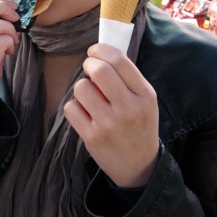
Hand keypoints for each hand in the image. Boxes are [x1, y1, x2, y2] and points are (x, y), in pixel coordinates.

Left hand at [64, 43, 158, 186]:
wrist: (139, 166)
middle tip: (89, 69)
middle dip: (89, 64)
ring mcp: (109, 124)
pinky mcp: (92, 137)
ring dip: (82, 88)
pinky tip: (85, 113)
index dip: (102, 50)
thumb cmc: (139, 125)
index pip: (120, 61)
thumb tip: (101, 52)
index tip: (94, 51)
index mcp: (145, 95)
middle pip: (99, 70)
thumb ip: (127, 77)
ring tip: (90, 97)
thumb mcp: (145, 100)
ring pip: (81, 88)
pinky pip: (71, 108)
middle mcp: (128, 108)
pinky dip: (75, 107)